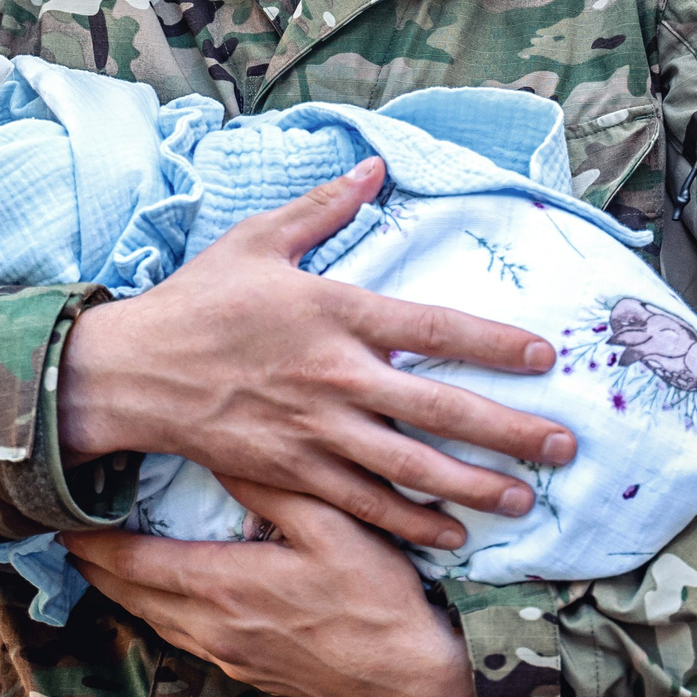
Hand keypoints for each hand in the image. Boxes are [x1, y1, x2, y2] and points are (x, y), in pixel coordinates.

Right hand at [56, 156, 575, 549]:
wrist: (130, 372)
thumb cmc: (196, 302)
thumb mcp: (257, 240)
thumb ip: (323, 206)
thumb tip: (375, 165)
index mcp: (335, 314)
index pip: (434, 330)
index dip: (496, 345)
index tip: (546, 357)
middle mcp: (336, 377)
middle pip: (440, 410)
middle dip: (510, 430)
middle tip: (565, 446)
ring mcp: (316, 432)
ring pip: (412, 468)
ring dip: (476, 486)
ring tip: (528, 499)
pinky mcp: (293, 472)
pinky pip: (365, 503)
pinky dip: (412, 522)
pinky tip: (454, 532)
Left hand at [65, 478, 474, 696]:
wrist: (418, 679)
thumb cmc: (380, 598)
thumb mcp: (333, 525)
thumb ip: (272, 483)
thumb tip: (219, 443)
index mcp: (224, 587)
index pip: (134, 561)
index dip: (91, 540)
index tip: (58, 516)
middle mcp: (215, 629)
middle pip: (132, 596)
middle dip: (95, 566)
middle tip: (64, 537)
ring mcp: (233, 658)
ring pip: (156, 622)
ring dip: (125, 592)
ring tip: (103, 563)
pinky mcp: (254, 675)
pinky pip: (186, 640)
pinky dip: (161, 614)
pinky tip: (168, 599)